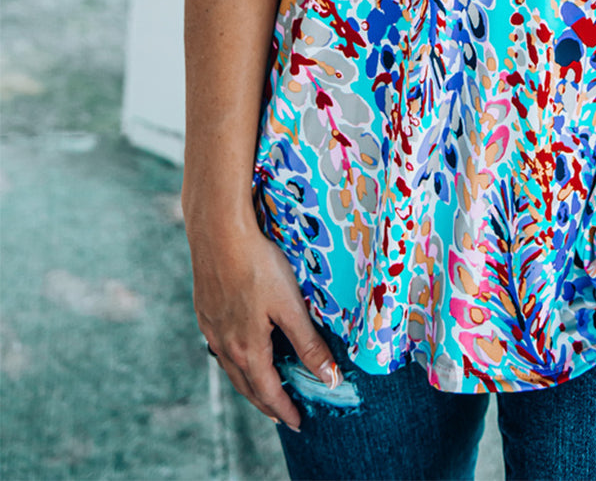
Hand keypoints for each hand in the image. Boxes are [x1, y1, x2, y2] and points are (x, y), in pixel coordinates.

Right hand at [189, 218, 340, 430]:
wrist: (219, 233)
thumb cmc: (257, 265)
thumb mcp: (290, 305)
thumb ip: (309, 343)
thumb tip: (329, 378)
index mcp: (247, 348)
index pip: (267, 391)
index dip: (284, 409)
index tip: (296, 423)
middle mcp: (224, 344)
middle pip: (246, 385)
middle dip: (266, 403)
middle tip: (281, 414)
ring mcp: (211, 327)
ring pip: (231, 367)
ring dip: (248, 382)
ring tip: (262, 388)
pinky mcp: (205, 310)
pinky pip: (219, 346)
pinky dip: (234, 359)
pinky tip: (240, 349)